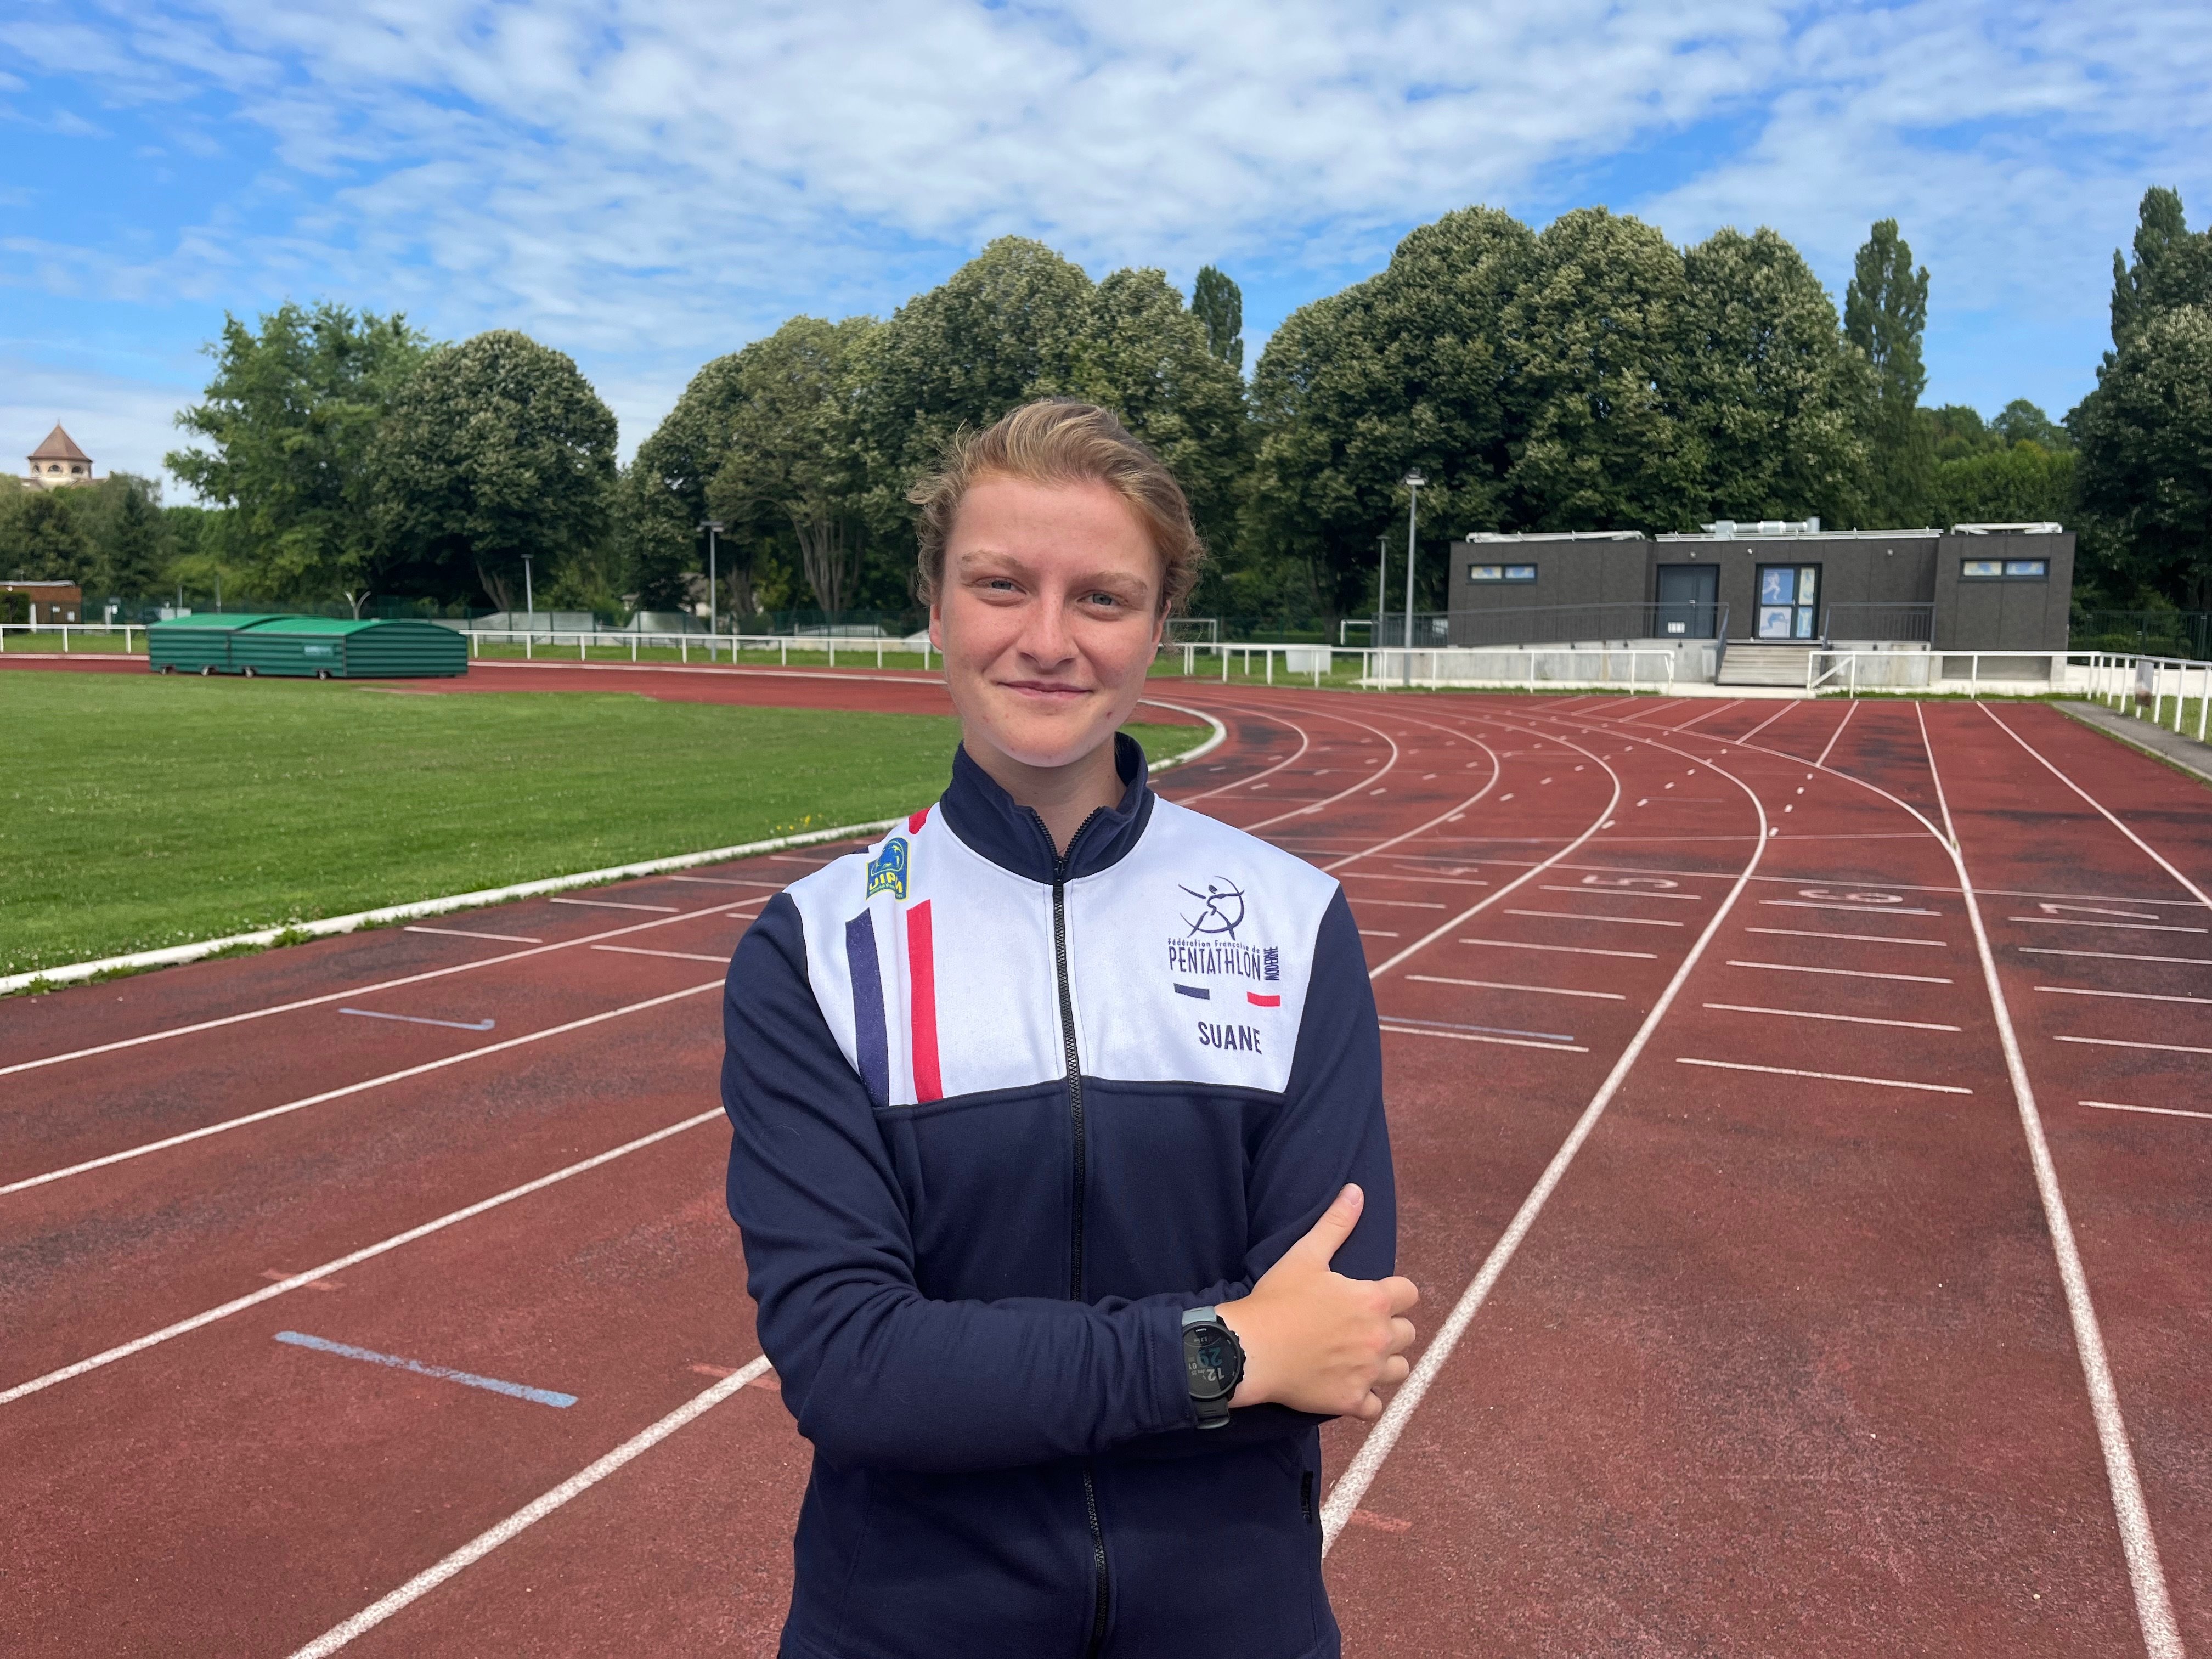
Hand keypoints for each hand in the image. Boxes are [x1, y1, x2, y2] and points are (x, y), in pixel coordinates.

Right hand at [1214, 1184, 1418, 1421]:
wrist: (1250, 1349)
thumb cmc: (1277, 1299)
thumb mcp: (1306, 1255)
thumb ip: (1337, 1223)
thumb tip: (1357, 1191)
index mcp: (1373, 1301)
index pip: (1409, 1294)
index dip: (1392, 1293)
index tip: (1370, 1296)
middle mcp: (1378, 1338)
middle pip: (1408, 1333)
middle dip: (1389, 1328)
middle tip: (1359, 1326)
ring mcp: (1367, 1374)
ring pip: (1400, 1370)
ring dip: (1385, 1363)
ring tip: (1359, 1357)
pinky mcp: (1351, 1401)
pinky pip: (1377, 1406)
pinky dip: (1366, 1399)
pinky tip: (1347, 1385)